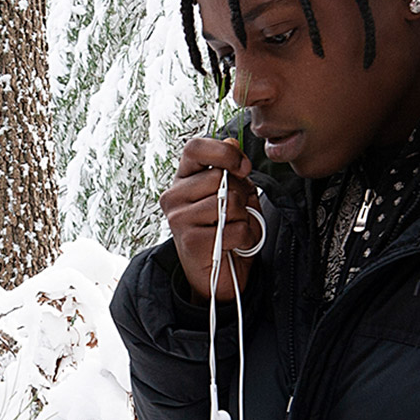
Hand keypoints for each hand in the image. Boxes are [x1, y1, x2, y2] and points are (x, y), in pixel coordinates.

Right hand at [160, 135, 264, 300]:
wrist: (219, 278)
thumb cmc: (227, 233)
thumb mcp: (235, 196)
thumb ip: (232, 171)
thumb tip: (230, 141)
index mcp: (183, 180)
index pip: (195, 148)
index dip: (224, 152)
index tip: (243, 168)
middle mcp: (174, 196)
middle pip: (218, 176)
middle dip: (240, 194)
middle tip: (237, 213)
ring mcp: (178, 219)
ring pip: (227, 201)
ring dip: (244, 217)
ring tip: (236, 229)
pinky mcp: (190, 242)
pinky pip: (233, 227)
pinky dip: (245, 236)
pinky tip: (236, 244)